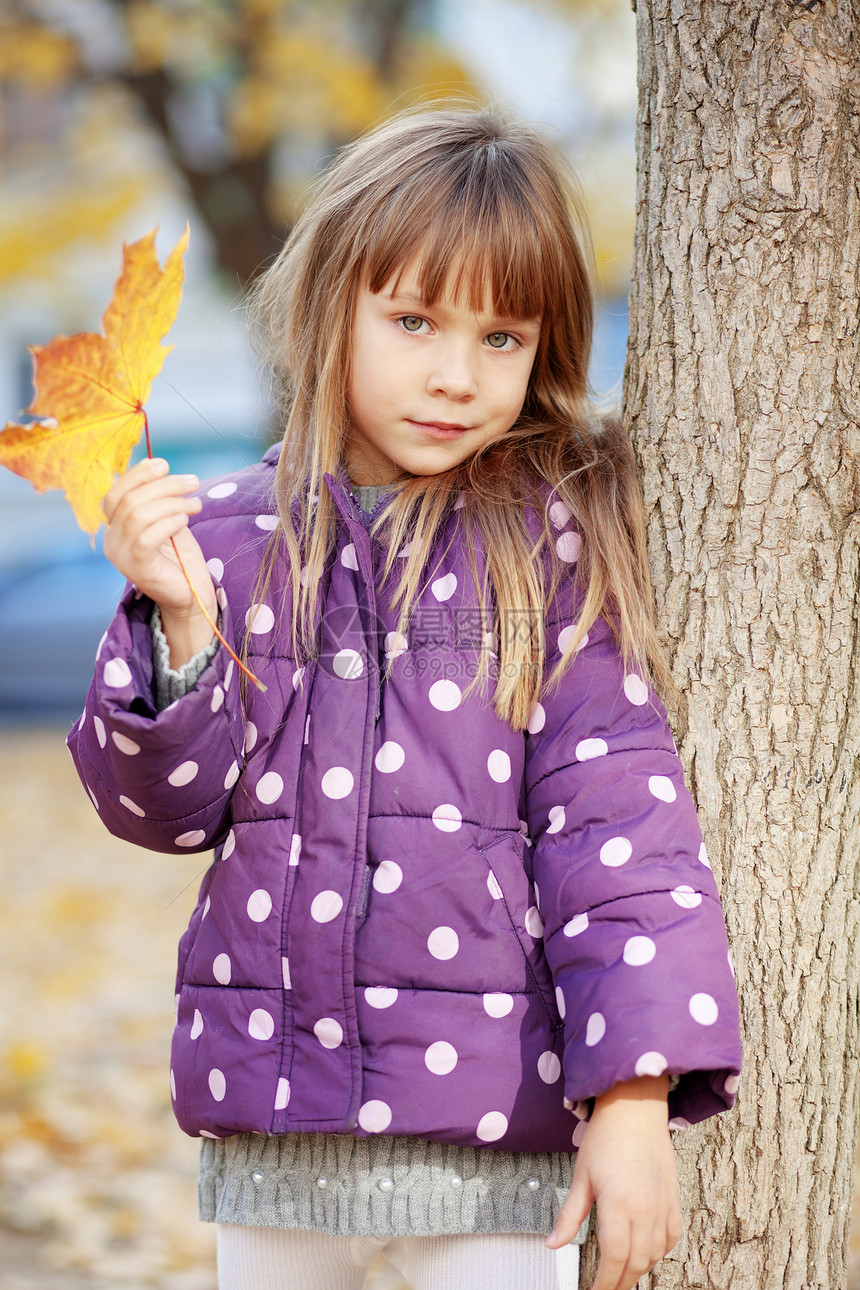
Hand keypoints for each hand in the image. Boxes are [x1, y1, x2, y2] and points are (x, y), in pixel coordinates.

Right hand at [103, 457, 217, 665]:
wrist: (191, 595)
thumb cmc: (179, 557)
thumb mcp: (166, 520)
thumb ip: (157, 499)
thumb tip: (159, 466)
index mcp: (114, 527)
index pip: (115, 493)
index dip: (137, 474)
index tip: (164, 464)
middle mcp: (112, 541)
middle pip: (130, 500)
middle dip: (164, 485)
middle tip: (193, 482)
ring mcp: (121, 556)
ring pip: (138, 515)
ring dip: (172, 502)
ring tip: (195, 504)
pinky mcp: (137, 569)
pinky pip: (146, 538)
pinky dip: (167, 523)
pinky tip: (185, 521)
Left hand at [546, 1075, 679, 1289]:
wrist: (635, 1107)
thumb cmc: (606, 1137)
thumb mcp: (581, 1176)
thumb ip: (570, 1215)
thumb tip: (552, 1245)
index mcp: (619, 1205)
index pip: (614, 1259)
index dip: (604, 1282)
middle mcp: (645, 1210)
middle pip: (635, 1263)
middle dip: (619, 1282)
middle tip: (604, 1287)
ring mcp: (663, 1206)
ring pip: (654, 1255)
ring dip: (638, 1270)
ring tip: (620, 1274)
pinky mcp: (673, 1198)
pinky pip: (671, 1237)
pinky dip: (658, 1252)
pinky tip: (646, 1253)